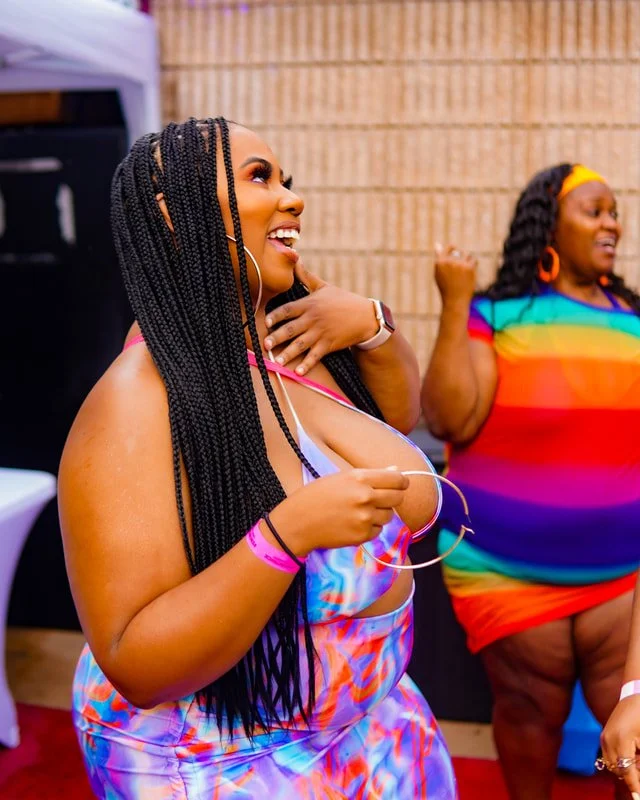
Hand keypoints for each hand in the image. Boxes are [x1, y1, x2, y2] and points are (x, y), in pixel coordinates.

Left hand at [264, 260, 378, 375]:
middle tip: (265, 345)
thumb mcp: (324, 286)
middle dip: (277, 337)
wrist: (366, 317)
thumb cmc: (343, 300)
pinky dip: (307, 364)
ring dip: (288, 353)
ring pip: (301, 344)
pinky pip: (316, 356)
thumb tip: (294, 259)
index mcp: (309, 304)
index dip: (275, 316)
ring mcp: (321, 333)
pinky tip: (298, 372)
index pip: (288, 310)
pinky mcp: (329, 345)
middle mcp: (313, 319)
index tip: (265, 323)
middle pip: (291, 329)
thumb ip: (306, 276)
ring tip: (277, 361)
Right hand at [269, 468, 408, 555]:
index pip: (396, 479)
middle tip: (381, 499)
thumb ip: (371, 476)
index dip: (401, 481)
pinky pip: (378, 530)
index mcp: (359, 478)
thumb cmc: (315, 496)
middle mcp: (365, 497)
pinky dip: (371, 528)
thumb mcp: (341, 478)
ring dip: (380, 514)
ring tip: (361, 511)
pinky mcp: (362, 536)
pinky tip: (354, 523)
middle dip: (393, 497)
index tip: (400, 484)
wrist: (297, 523)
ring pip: (389, 516)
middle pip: (398, 498)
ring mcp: (364, 518)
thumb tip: (396, 471)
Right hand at [433, 242, 476, 306]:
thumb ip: (439, 258)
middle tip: (461, 268)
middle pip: (459, 251)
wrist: (455, 301)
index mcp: (440, 262)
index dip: (454, 249)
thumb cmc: (446, 288)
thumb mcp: (439, 273)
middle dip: (461, 257)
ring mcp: (459, 264)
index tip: (457, 254)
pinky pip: (473, 260)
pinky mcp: (468, 267)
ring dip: (467, 260)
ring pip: (467, 255)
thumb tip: (438, 244)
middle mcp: (449, 261)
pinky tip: (470, 273)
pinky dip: (473, 265)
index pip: (449, 247)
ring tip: (465, 271)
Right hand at [600, 696, 639, 796]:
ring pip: (613, 764)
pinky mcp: (604, 735)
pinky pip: (609, 756)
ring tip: (637, 756)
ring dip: (626, 768)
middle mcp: (608, 740)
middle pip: (618, 770)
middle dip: (632, 775)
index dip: (634, 786)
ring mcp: (604, 737)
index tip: (637, 797)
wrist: (636, 694)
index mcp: (620, 740)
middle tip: (639, 767)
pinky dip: (620, 760)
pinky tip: (632, 754)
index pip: (627, 771)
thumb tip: (637, 774)